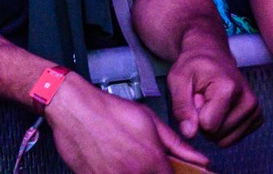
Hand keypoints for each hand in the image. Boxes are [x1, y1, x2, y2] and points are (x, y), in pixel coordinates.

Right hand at [46, 76, 208, 172]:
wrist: (71, 106)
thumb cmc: (108, 110)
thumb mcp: (148, 120)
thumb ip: (177, 144)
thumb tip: (201, 160)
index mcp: (152, 162)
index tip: (165, 170)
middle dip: (152, 173)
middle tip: (142, 163)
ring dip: (131, 173)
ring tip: (124, 161)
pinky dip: (112, 173)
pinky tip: (110, 164)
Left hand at [167, 41, 262, 144]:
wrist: (213, 56)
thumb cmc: (193, 66)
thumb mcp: (178, 79)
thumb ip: (181, 107)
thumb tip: (189, 134)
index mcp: (229, 89)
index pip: (208, 125)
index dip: (195, 113)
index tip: (196, 95)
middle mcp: (249, 101)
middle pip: (217, 134)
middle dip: (203, 120)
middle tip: (202, 98)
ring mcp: (256, 111)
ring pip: (225, 140)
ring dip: (212, 125)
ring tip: (210, 102)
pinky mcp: (257, 118)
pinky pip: (233, 139)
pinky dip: (223, 128)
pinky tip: (220, 108)